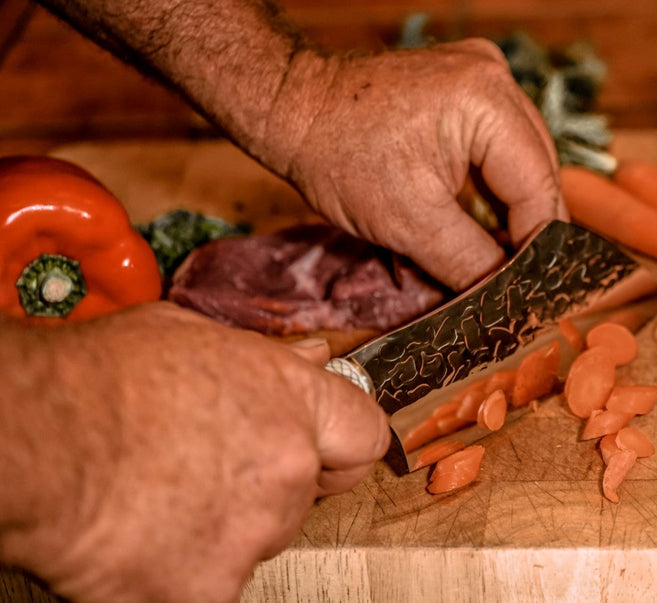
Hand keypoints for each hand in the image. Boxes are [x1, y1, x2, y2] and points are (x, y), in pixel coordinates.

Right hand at [10, 303, 388, 602]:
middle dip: (267, 487)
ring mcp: (252, 534)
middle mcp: (289, 470)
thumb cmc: (99, 377)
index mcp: (293, 401)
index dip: (339, 445)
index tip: (318, 451)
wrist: (33, 437)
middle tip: (204, 470)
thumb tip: (313, 357)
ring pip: (257, 541)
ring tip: (156, 499)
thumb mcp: (190, 338)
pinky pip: (213, 588)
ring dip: (221, 530)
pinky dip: (181, 575)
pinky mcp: (207, 592)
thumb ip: (265, 359)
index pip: (363, 435)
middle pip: (304, 494)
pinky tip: (139, 544)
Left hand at [261, 38, 568, 290]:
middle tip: (521, 282)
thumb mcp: (410, 224)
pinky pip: (499, 144)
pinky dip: (493, 184)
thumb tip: (512, 298)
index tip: (533, 291)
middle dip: (528, 228)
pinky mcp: (467, 85)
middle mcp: (496, 78)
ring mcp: (483, 75)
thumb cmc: (338, 158)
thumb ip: (472, 263)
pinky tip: (482, 220)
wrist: (291, 107)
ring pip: (522, 160)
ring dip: (512, 209)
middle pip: (539, 170)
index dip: (538, 247)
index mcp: (489, 102)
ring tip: (501, 257)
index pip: (539, 187)